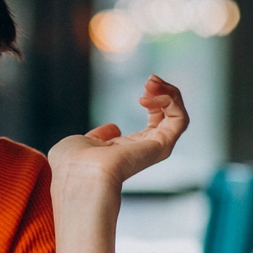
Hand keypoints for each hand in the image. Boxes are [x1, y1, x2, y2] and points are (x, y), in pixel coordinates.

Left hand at [48, 75, 189, 188]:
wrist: (78, 173)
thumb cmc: (72, 163)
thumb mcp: (83, 142)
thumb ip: (99, 136)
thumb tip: (113, 128)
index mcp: (128, 149)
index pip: (155, 122)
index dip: (153, 100)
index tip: (144, 87)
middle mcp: (145, 149)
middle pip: (170, 117)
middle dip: (165, 92)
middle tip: (151, 79)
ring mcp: (155, 149)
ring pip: (178, 117)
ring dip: (170, 93)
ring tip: (151, 82)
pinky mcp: (162, 146)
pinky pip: (180, 120)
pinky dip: (171, 102)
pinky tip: (150, 96)